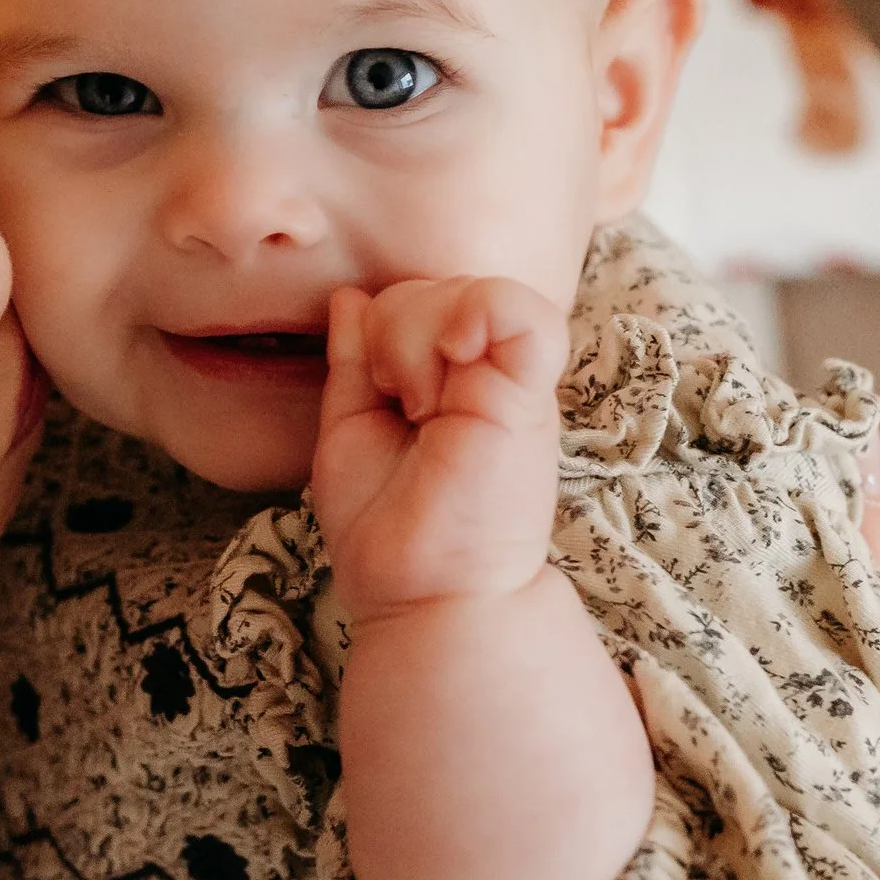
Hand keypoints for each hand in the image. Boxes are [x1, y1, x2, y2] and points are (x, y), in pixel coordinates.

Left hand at [310, 277, 569, 623]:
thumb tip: (350, 296)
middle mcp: (490, 374)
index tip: (376, 389)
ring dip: (418, 335)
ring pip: (472, 289)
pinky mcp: (529, 399)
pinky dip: (475, 317)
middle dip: (393, 329)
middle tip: (397, 401)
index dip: (381, 322)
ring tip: (418, 403)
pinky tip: (448, 368)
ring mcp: (514, 383)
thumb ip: (356, 360)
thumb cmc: (386, 526)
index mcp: (453, 379)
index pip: (419, 296)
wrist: (420, 593)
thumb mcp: (353, 423)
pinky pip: (524, 310)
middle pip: (438, 286)